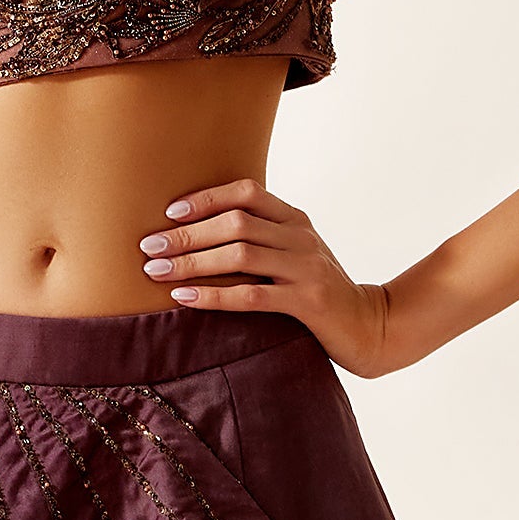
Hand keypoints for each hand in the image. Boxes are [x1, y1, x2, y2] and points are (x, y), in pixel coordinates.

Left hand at [138, 177, 405, 374]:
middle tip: (149, 247)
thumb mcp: (295, 255)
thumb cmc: (318, 291)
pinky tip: (184, 298)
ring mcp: (306, 269)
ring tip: (156, 271)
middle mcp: (301, 237)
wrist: (369, 327)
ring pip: (240, 255)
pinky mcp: (308, 303)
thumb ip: (261, 239)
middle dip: (187, 234)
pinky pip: (252, 296)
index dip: (206, 198)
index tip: (169, 212)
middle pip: (236, 222)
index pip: (247, 192)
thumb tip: (199, 232)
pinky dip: (213, 295)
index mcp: (295, 219)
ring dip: (192, 262)